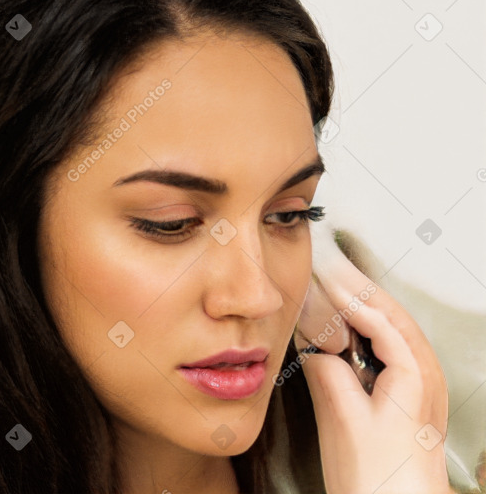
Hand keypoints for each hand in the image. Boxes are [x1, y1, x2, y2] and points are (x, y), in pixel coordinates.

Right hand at [295, 223, 452, 493]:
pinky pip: (392, 343)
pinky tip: (355, 325)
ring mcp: (421, 382)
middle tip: (335, 268)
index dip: (350, 295)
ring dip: (367, 303)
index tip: (326, 275)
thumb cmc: (379, 480)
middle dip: (362, 289)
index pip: (379, 318)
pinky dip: (371, 325)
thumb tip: (316, 348)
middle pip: (393, 314)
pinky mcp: (410, 392)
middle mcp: (424, 373)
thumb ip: (327, 373)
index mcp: (413, 376)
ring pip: (394, 327)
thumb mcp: (343, 421)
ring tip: (342, 286)